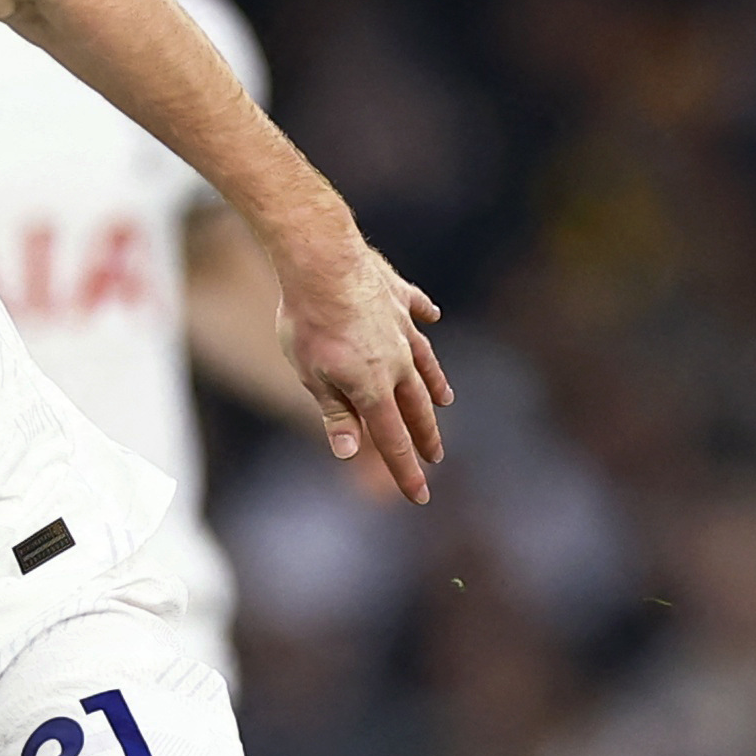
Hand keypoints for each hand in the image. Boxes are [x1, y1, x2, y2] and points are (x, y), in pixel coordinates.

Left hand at [276, 235, 455, 502]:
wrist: (323, 259)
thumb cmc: (309, 321)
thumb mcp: (311, 375)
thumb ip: (334, 412)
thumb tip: (349, 452)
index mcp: (373, 386)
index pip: (391, 439)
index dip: (405, 470)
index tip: (421, 495)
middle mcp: (396, 360)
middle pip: (415, 406)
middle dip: (425, 434)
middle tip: (436, 456)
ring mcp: (400, 326)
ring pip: (424, 362)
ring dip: (435, 384)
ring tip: (446, 401)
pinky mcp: (396, 294)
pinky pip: (415, 309)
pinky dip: (424, 315)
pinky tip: (431, 316)